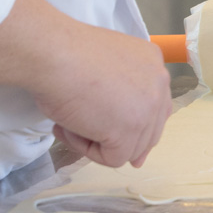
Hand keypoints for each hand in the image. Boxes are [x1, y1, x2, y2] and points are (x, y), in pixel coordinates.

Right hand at [0, 0, 171, 167]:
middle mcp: (158, 84)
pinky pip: (113, 158)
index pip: (156, 106)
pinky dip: (86, 149)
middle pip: (150, 130)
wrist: (54, 54)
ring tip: (68, 122)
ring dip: (97, 141)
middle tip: (85, 133)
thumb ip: (120, 90)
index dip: (135, 125)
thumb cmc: (67, 55)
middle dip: (119, 139)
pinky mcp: (129, 130)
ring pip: (131, 148)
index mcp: (153, 65)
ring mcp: (148, 108)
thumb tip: (121, 124)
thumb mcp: (105, 67)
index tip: (112, 133)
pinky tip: (68, 128)